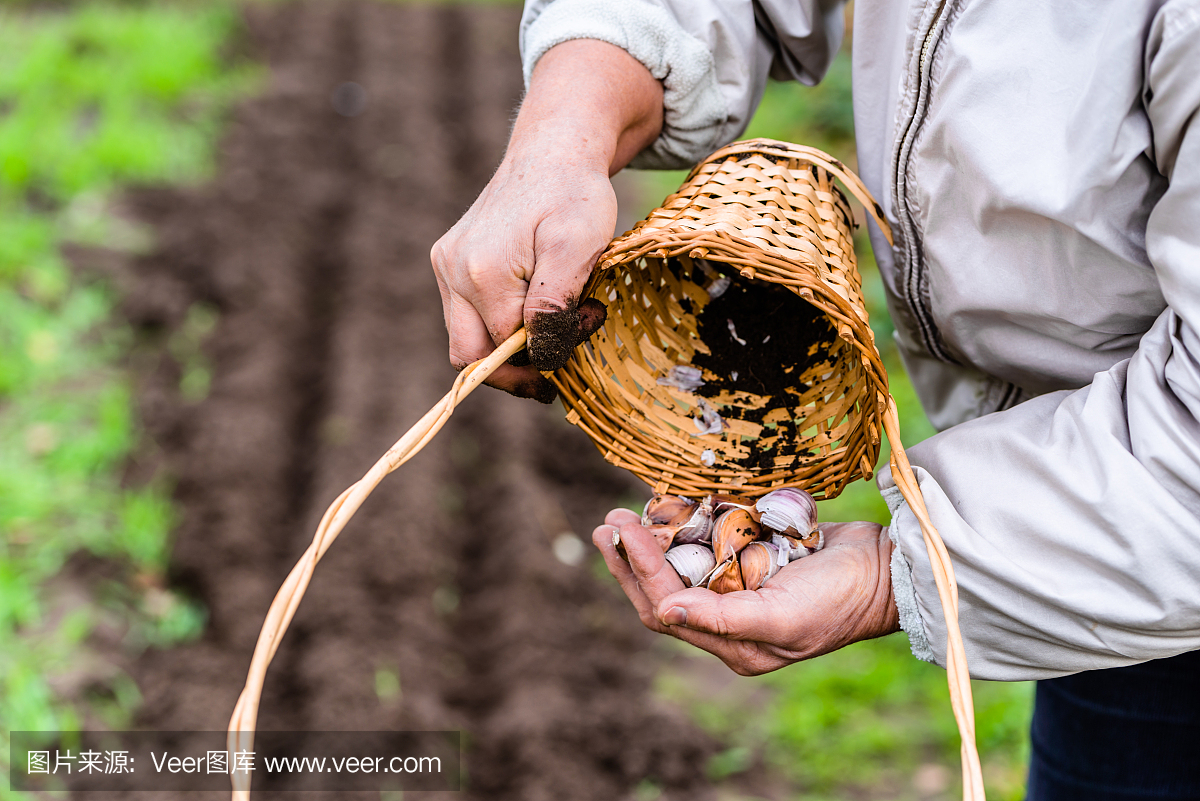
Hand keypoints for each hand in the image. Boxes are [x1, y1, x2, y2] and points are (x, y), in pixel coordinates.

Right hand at [430, 40, 662, 401]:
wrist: (553, 150)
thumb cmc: (573, 194)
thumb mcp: (577, 248)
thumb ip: (554, 305)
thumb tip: (539, 355)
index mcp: (481, 274)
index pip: (505, 350)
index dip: (547, 352)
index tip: (588, 320)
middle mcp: (451, 272)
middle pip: (472, 355)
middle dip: (520, 365)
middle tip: (564, 350)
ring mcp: (445, 266)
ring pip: (469, 337)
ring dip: (513, 342)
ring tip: (557, 314)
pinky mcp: (448, 261)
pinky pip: (469, 313)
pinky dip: (503, 320)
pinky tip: (538, 297)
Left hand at [593, 508, 899, 675]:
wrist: (888, 570)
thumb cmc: (839, 600)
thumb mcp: (780, 616)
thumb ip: (722, 619)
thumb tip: (666, 612)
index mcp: (732, 643)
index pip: (666, 607)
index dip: (638, 570)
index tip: (620, 531)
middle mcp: (729, 619)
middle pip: (663, 589)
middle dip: (631, 558)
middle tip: (608, 522)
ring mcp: (740, 586)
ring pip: (680, 565)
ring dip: (652, 540)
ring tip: (625, 513)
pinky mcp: (753, 558)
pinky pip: (707, 544)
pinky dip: (685, 527)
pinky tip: (667, 506)